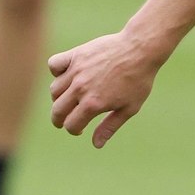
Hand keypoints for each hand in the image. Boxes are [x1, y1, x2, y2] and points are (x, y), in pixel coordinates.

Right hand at [48, 31, 162, 147]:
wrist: (140, 49)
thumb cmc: (138, 80)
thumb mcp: (129, 108)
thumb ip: (109, 126)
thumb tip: (96, 144)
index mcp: (93, 104)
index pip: (71, 125)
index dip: (74, 130)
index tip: (81, 129)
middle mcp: (80, 88)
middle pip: (57, 110)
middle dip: (59, 120)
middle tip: (66, 119)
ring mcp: (76, 70)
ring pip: (54, 90)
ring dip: (59, 98)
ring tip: (70, 97)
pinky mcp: (76, 55)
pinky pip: (54, 65)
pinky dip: (56, 71)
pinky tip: (67, 75)